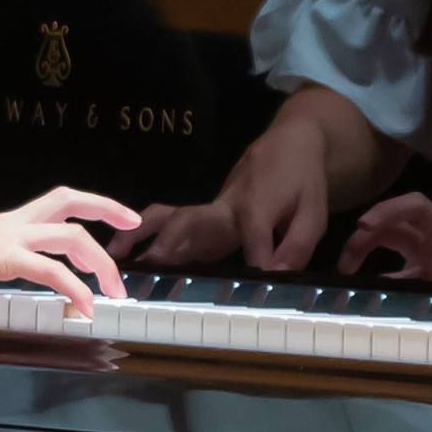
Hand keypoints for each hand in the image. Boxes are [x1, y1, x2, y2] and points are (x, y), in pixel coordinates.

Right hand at [0, 186, 138, 318]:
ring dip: (101, 262)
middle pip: (69, 204)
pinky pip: (51, 272)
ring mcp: (9, 238)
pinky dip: (74, 289)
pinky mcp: (4, 256)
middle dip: (106, 210)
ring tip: (115, 292)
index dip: (79, 210)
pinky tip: (85, 309)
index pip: (49, 209)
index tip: (101, 221)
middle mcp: (10, 226)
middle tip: (132, 224)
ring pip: (72, 237)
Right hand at [109, 124, 329, 271]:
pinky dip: (145, 235)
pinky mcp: (205, 216)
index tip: (258, 288)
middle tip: (150, 263)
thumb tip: (277, 274)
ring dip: (142, 235)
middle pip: (192, 220)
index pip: (253, 238)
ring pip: (171, 218)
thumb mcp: (314, 213)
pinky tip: (126, 254)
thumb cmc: (302, 180)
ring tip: (117, 256)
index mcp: (255, 207)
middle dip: (171, 241)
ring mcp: (210, 210)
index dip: (258, 263)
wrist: (289, 143)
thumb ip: (297, 245)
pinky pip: (171, 223)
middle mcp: (225, 208)